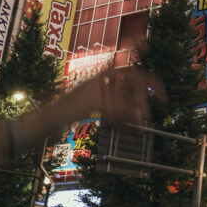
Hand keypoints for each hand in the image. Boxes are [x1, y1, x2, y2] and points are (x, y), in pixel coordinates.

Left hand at [41, 67, 164, 133]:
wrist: (44, 122)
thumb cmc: (65, 108)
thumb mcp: (96, 105)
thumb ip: (121, 108)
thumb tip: (142, 115)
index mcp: (105, 76)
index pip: (135, 74)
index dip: (151, 83)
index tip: (162, 97)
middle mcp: (104, 83)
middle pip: (132, 90)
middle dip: (142, 104)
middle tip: (148, 118)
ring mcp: (100, 96)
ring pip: (125, 104)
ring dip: (134, 116)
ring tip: (140, 130)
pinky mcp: (96, 110)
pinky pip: (116, 114)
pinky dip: (124, 122)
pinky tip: (129, 132)